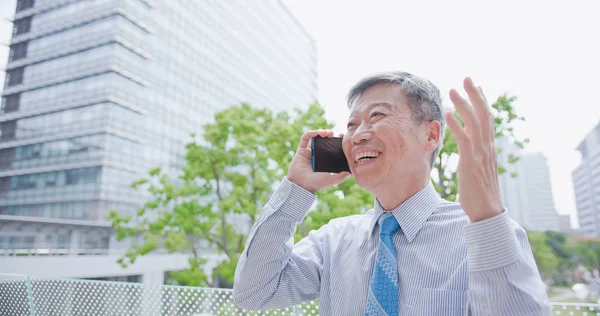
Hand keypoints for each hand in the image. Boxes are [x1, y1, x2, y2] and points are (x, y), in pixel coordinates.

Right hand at [287, 130, 350, 192]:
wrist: (301, 185)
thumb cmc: (316, 184)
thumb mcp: (331, 180)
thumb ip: (341, 176)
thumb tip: (351, 173)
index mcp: (325, 161)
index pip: (332, 148)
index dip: (337, 141)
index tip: (342, 136)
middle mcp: (317, 155)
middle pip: (324, 141)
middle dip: (328, 135)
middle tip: (332, 134)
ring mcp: (309, 152)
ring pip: (315, 138)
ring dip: (320, 132)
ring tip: (325, 133)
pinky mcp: (301, 151)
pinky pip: (305, 138)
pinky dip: (310, 133)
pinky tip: (316, 133)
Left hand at [446, 77, 503, 221]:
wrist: (486, 210)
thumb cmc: (480, 191)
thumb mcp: (479, 168)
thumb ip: (476, 154)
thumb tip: (471, 146)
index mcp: (489, 147)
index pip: (487, 118)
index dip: (482, 101)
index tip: (476, 86)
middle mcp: (487, 146)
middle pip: (484, 114)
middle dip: (475, 94)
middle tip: (467, 77)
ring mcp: (480, 153)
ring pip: (474, 122)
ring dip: (463, 104)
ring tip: (453, 89)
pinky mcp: (471, 162)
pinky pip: (464, 139)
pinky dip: (457, 125)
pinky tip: (448, 114)